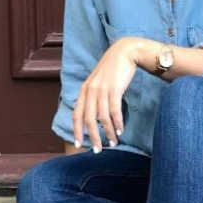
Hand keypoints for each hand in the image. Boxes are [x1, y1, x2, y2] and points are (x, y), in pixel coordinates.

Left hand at [73, 37, 138, 152]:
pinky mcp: (114, 89)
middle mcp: (90, 90)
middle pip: (88, 119)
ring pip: (101, 117)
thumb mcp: (99, 81)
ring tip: (113, 143)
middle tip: (97, 150)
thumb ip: (94, 95)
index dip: (76, 130)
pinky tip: (120, 130)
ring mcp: (102, 89)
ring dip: (107, 132)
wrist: (125, 52)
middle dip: (92, 137)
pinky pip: (114, 111)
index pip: (76, 114)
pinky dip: (116, 123)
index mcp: (84, 89)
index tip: (78, 144)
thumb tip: (95, 115)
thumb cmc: (113, 68)